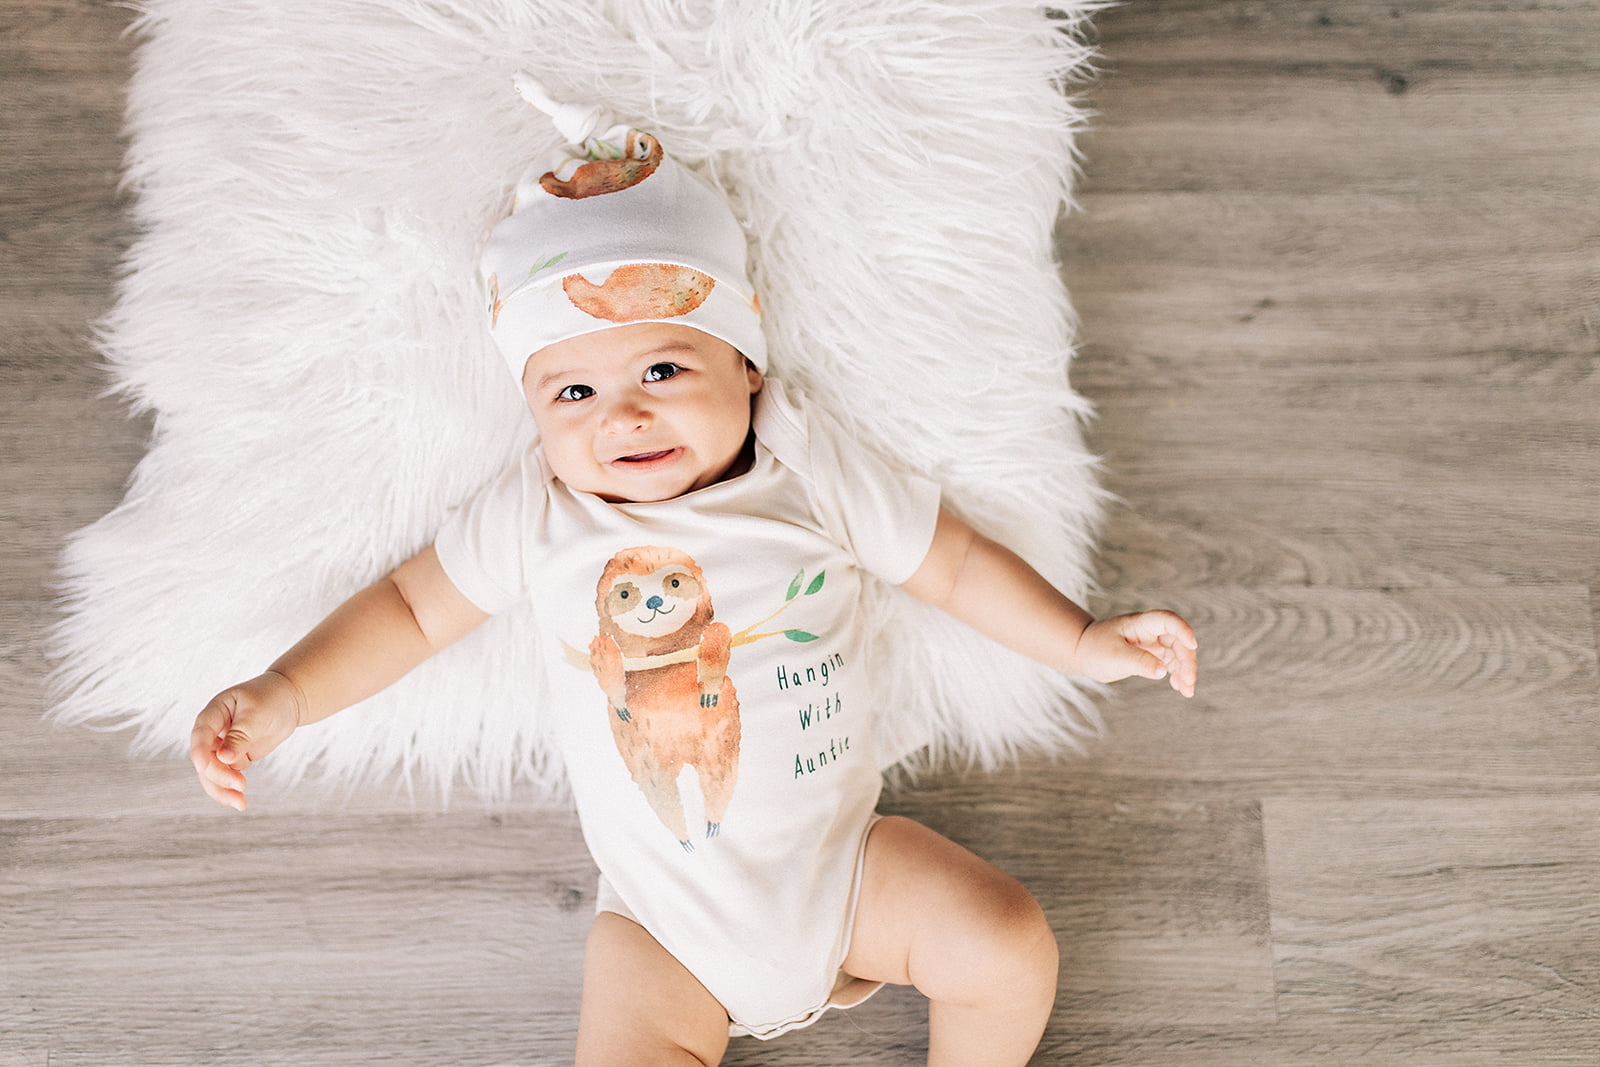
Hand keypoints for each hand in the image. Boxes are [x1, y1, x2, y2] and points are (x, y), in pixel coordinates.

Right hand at [189, 671, 303, 809]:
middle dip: (218, 776)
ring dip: (222, 789)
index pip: (201, 734)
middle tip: (241, 786)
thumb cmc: (271, 699)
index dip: (200, 752)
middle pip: (205, 759)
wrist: (288, 699)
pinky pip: (227, 776)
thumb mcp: (257, 714)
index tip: (204, 767)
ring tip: (240, 803)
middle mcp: (213, 732)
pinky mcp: (234, 757)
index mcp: (214, 713)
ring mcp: (221, 746)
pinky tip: (240, 802)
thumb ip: (241, 736)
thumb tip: (224, 758)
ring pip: (213, 772)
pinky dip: (231, 789)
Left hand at [1074, 611, 1197, 697]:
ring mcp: (1151, 643)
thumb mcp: (1115, 657)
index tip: (1193, 645)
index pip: (1167, 620)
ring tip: (1187, 691)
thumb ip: (1139, 662)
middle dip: (1187, 660)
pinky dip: (1176, 674)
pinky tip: (1179, 687)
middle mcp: (1149, 631)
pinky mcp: (1150, 655)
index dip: (1183, 630)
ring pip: (1177, 653)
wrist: (1081, 652)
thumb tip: (1164, 670)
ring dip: (1185, 670)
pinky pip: (1169, 663)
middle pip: (1177, 640)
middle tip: (1189, 683)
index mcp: (1140, 624)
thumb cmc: (1095, 649)